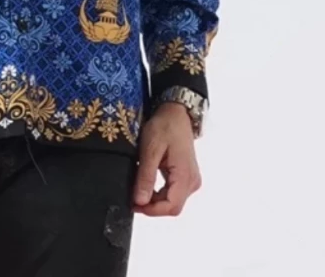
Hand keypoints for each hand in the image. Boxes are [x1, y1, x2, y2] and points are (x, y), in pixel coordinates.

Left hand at [132, 102, 200, 216]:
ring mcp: (190, 179)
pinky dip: (160, 193)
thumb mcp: (150, 149)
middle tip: (133, 197)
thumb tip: (140, 202)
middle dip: (152, 206)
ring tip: (138, 189)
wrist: (176, 112)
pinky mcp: (186, 176)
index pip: (172, 206)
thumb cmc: (165, 126)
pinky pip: (174, 192)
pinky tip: (147, 184)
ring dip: (155, 200)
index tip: (135, 205)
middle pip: (172, 206)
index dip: (152, 210)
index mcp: (185, 176)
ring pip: (172, 200)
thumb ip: (146, 177)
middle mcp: (192, 181)